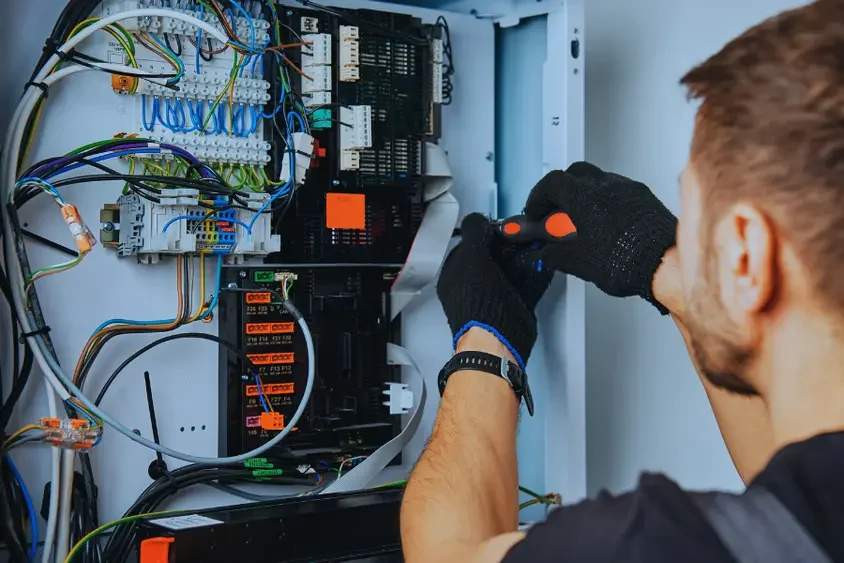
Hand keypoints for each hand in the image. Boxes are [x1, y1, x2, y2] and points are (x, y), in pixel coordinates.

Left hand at [437, 213, 552, 367]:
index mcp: (457, 274)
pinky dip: (537, 273)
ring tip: (536, 245)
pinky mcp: (516, 307)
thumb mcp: (471, 258)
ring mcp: (496, 297)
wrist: (496, 342)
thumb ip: (474, 233)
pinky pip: (529, 284)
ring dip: (526, 256)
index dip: (489, 232)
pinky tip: (543, 264)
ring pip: (513, 269)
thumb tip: (477, 219)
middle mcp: (475, 285)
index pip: (472, 243)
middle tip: (524, 235)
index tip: (504, 227)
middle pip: (495, 256)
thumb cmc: (478, 305)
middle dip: (511, 245)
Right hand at [525, 162, 676, 313]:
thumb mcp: (578, 263)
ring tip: (581, 219)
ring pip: (598, 179)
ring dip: (584, 194)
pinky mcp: (645, 197)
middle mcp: (607, 186)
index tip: (535, 211)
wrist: (665, 265)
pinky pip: (619, 190)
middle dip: (560, 190)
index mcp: (585, 197)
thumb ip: (555, 254)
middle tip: (556, 211)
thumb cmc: (627, 261)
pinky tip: (605, 222)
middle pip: (574, 173)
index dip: (538, 197)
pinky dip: (605, 200)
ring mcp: (629, 189)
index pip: (552, 183)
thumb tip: (548, 253)